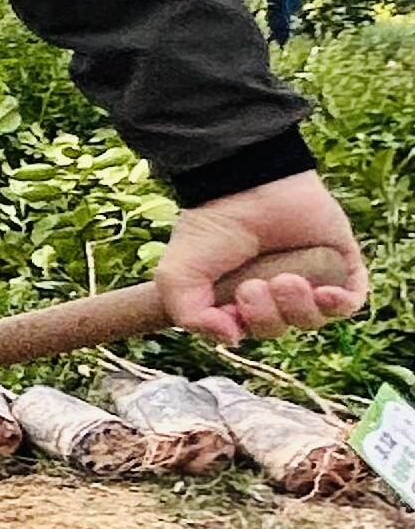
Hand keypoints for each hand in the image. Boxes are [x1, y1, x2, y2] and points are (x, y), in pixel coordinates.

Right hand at [156, 170, 367, 340]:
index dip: (239, 329)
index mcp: (238, 297)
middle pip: (278, 329)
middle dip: (265, 316)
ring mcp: (308, 278)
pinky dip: (339, 305)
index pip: (245, 332)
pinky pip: (351, 303)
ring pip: (312, 320)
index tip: (229, 311)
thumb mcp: (177, 279)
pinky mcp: (339, 264)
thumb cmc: (209, 230)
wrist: (247, 188)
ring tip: (286, 280)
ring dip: (298, 307)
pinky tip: (326, 294)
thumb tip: (232, 339)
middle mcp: (273, 291)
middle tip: (253, 286)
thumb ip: (191, 318)